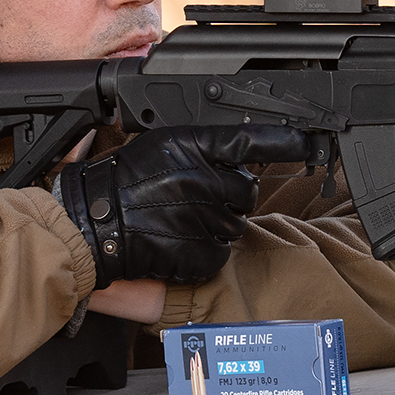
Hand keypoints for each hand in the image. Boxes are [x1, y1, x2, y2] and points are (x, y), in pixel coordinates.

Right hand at [57, 124, 309, 287]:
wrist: (90, 225)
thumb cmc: (120, 184)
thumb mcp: (159, 146)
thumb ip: (200, 147)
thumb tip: (238, 152)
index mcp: (190, 147)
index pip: (249, 140)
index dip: (282, 141)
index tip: (305, 143)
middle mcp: (200, 179)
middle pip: (248, 190)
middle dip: (232, 197)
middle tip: (200, 199)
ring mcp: (201, 217)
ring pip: (236, 225)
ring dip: (218, 225)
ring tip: (182, 221)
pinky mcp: (198, 253)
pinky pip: (220, 253)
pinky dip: (205, 252)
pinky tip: (179, 242)